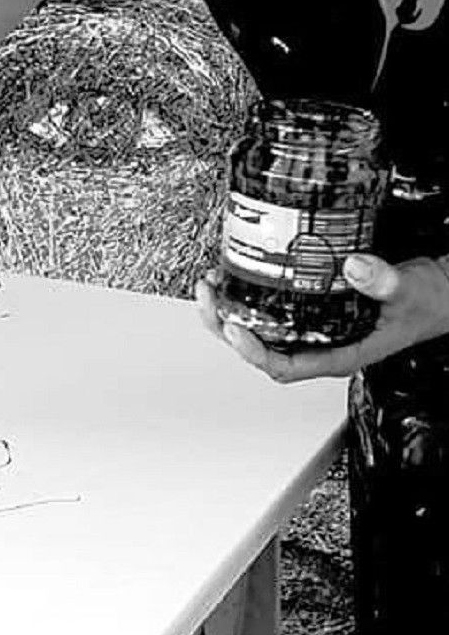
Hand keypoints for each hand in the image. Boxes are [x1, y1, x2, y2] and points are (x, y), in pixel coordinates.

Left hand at [195, 254, 448, 380]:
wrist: (441, 294)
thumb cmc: (428, 304)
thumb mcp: (410, 291)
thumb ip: (385, 282)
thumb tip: (353, 268)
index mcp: (339, 353)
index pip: (286, 366)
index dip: (254, 352)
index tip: (234, 328)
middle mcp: (320, 343)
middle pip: (261, 348)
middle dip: (227, 325)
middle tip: (209, 296)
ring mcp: (314, 327)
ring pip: (261, 329)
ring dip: (231, 309)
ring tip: (211, 284)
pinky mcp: (313, 306)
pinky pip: (272, 307)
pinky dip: (250, 293)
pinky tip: (236, 275)